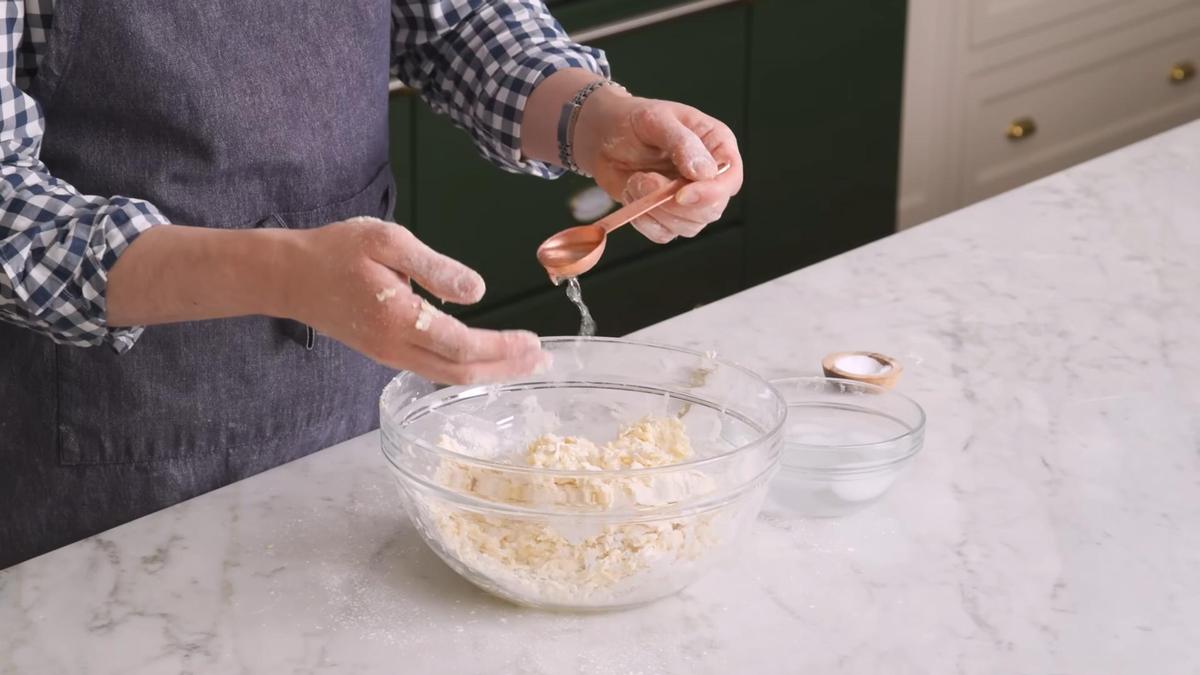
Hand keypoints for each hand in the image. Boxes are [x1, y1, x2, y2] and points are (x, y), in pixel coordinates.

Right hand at [280, 217, 547, 383]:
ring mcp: (390, 355)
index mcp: (400, 318)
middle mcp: (396, 346)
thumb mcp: (387, 241)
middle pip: (461, 371)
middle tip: (543, 361)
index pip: (461, 345)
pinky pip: (434, 369)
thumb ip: (434, 266)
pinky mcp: (387, 353)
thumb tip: (476, 290)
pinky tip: (487, 359)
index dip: (501, 348)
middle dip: (506, 368)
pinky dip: (467, 368)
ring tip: (525, 363)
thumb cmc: (336, 251)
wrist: (290, 276)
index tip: (533, 342)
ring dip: (490, 372)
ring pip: (448, 376)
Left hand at [572, 89, 742, 242]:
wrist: (603, 136)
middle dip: (675, 205)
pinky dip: (643, 219)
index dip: (711, 193)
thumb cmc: (633, 121)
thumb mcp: (655, 119)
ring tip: (636, 180)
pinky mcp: (668, 216)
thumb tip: (705, 172)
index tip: (681, 194)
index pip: (730, 178)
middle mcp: (709, 177)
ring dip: (655, 209)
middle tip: (646, 179)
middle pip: (712, 210)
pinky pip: (663, 233)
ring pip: (688, 226)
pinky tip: (633, 193)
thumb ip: (682, 142)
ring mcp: (690, 200)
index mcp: (717, 146)